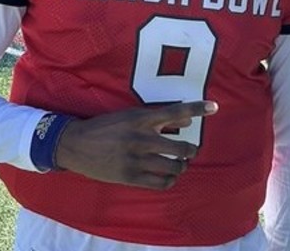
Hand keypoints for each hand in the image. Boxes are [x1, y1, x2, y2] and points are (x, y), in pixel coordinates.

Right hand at [53, 100, 217, 189]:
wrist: (75, 145)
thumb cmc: (105, 127)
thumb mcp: (129, 116)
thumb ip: (158, 119)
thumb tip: (187, 122)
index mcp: (141, 118)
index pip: (176, 112)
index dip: (197, 109)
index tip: (214, 107)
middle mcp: (141, 138)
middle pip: (182, 148)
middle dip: (190, 151)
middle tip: (189, 152)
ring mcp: (136, 159)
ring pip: (174, 167)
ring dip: (181, 167)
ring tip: (179, 165)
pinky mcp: (130, 177)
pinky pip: (161, 183)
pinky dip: (169, 180)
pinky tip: (167, 176)